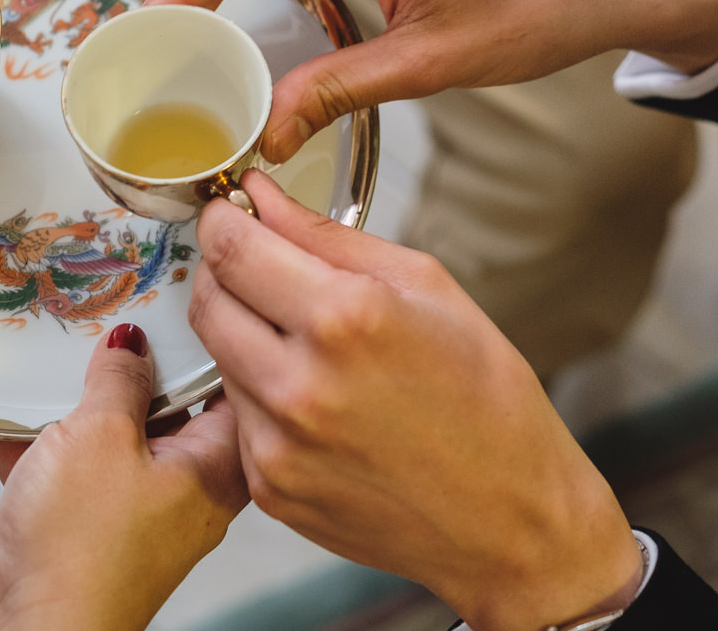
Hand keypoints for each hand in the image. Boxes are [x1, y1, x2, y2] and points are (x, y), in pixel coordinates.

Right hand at [0, 326, 247, 630]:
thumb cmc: (82, 547)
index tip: (183, 291)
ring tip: (52, 344)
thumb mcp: (102, 435)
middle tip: (111, 304)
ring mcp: (129, 506)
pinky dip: (32, 439)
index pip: (230, 384)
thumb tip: (131, 343)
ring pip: (110, 433)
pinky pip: (61, 465)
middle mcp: (181, 487)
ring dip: (75, 399)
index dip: (208, 337)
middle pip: (169, 403)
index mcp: (214, 465)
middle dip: (135, 361)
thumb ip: (119, 379)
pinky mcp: (78, 523)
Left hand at [188, 172, 642, 630]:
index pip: (233, 248)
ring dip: (245, 333)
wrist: (509, 519)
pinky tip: (319, 398)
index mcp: (346, 319)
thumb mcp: (428, 287)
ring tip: (307, 339)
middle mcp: (300, 384)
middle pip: (208, 300)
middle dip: (223, 269)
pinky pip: (239, 418)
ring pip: (219, 357)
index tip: (230, 210)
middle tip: (258, 263)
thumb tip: (262, 198)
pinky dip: (263, 394)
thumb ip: (329, 238)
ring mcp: (280, 445)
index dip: (222, 219)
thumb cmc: (487, 397)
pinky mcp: (271, 490)